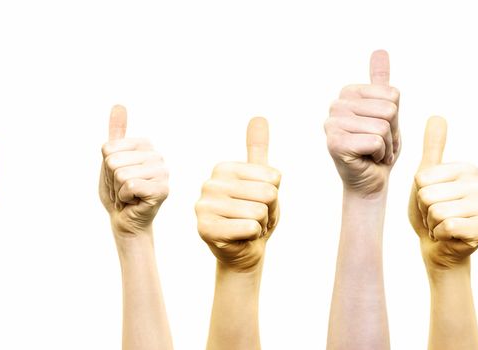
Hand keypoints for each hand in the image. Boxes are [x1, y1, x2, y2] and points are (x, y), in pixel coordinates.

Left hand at [99, 105, 168, 235]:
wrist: (124, 219)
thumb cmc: (117, 190)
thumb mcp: (111, 159)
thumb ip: (116, 133)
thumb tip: (119, 105)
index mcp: (146, 145)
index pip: (108, 148)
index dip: (106, 166)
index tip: (116, 176)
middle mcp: (157, 156)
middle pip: (113, 162)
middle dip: (111, 180)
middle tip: (122, 189)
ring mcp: (163, 173)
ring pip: (121, 175)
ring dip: (118, 191)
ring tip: (128, 195)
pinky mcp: (163, 190)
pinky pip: (129, 186)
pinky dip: (125, 198)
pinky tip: (134, 202)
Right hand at [196, 117, 280, 270]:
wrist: (245, 250)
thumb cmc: (256, 214)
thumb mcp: (263, 180)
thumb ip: (258, 149)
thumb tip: (258, 116)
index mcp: (223, 168)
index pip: (273, 177)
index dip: (274, 194)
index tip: (259, 202)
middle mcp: (209, 183)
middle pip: (267, 194)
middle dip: (268, 211)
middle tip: (255, 218)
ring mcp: (203, 206)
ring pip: (259, 211)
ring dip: (260, 225)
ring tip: (247, 227)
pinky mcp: (204, 229)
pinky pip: (249, 228)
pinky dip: (252, 236)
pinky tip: (241, 238)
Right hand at [326, 50, 400, 195]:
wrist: (370, 181)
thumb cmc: (378, 148)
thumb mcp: (386, 112)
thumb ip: (381, 82)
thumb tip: (380, 50)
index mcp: (348, 93)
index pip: (392, 94)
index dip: (395, 117)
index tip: (382, 130)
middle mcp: (336, 105)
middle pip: (389, 109)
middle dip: (392, 132)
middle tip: (379, 144)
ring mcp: (332, 124)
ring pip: (383, 126)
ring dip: (386, 145)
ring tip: (374, 152)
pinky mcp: (334, 143)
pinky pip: (375, 141)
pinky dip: (380, 155)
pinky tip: (368, 160)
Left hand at [409, 116, 477, 269]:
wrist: (438, 248)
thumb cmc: (430, 211)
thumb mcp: (425, 178)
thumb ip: (432, 148)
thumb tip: (437, 115)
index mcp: (468, 168)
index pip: (423, 178)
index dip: (420, 193)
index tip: (431, 200)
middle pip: (429, 195)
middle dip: (426, 210)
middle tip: (437, 217)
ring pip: (438, 212)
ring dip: (433, 224)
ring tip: (442, 226)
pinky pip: (448, 227)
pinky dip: (441, 236)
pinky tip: (450, 237)